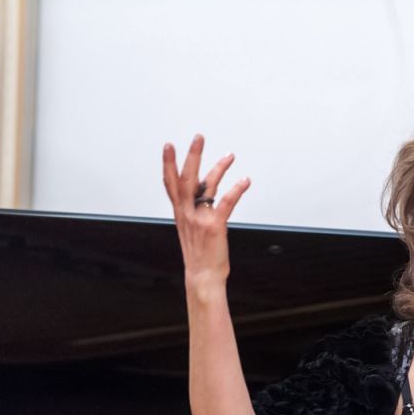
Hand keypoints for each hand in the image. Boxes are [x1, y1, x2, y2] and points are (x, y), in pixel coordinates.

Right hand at [162, 134, 250, 287]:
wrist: (202, 276)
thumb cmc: (200, 255)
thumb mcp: (191, 229)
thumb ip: (194, 209)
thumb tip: (202, 191)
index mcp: (180, 213)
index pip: (170, 183)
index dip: (168, 164)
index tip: (169, 146)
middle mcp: (187, 213)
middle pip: (186, 178)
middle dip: (191, 156)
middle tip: (198, 138)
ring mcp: (200, 219)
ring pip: (207, 186)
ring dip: (219, 168)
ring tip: (229, 155)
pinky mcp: (215, 226)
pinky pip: (226, 202)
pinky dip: (236, 189)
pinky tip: (244, 180)